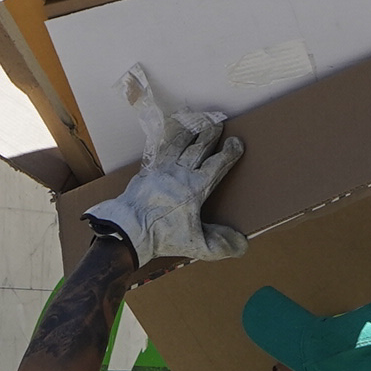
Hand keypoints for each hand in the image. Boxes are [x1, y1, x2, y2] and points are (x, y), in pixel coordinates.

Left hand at [85, 66, 246, 265]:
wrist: (128, 230)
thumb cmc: (163, 236)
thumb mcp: (197, 245)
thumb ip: (221, 244)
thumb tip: (242, 243)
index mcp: (196, 187)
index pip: (217, 164)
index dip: (229, 153)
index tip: (237, 142)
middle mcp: (180, 173)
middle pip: (198, 148)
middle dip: (209, 135)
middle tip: (217, 125)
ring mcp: (161, 170)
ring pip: (178, 146)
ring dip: (189, 134)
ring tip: (196, 126)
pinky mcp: (146, 173)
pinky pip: (160, 153)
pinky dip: (169, 144)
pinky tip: (170, 143)